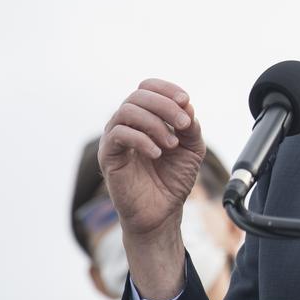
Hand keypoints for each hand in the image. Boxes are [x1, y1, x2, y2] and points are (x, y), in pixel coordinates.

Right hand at [99, 78, 204, 299]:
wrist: (162, 212)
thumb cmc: (174, 179)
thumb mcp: (192, 149)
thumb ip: (190, 127)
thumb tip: (187, 104)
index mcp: (145, 117)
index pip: (147, 87)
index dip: (166, 88)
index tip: (186, 100)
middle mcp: (126, 123)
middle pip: (138, 96)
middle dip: (165, 106)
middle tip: (184, 124)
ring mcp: (115, 138)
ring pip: (127, 111)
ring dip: (155, 123)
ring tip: (172, 145)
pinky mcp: (108, 156)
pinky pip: (119, 134)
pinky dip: (142, 139)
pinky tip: (158, 153)